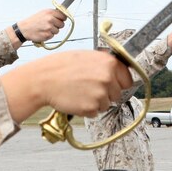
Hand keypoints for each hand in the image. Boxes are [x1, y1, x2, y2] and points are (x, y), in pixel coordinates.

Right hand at [0, 51, 131, 119]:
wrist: (44, 80)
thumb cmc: (61, 66)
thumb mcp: (86, 57)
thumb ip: (103, 64)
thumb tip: (116, 71)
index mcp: (109, 63)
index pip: (127, 80)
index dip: (119, 83)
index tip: (111, 86)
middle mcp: (108, 78)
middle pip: (117, 94)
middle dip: (106, 94)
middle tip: (88, 89)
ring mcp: (100, 94)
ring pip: (106, 105)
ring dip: (95, 102)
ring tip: (79, 93)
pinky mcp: (91, 108)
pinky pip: (94, 113)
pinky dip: (86, 110)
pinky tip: (75, 100)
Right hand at [15, 9, 66, 43]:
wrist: (24, 29)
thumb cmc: (33, 21)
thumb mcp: (43, 13)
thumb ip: (53, 13)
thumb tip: (63, 15)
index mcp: (50, 12)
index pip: (64, 16)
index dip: (62, 19)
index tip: (60, 20)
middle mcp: (50, 19)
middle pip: (62, 24)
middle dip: (57, 25)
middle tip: (50, 25)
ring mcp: (49, 27)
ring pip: (57, 31)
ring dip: (53, 31)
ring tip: (45, 28)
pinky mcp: (48, 35)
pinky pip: (52, 35)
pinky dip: (48, 35)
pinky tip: (43, 32)